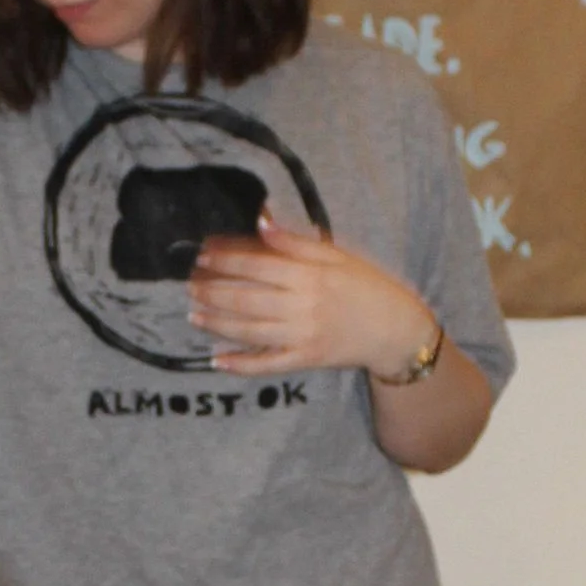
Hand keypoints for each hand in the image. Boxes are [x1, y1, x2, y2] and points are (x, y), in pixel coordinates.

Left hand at [186, 211, 438, 379]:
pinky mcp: (305, 359)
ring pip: (250, 331)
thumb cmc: (366, 286)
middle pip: (247, 298)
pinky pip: (267, 364)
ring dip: (218, 323)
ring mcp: (303, 335)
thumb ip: (296, 241)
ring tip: (193, 315)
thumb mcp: (336, 255)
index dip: (226, 259)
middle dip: (213, 291)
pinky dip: (241, 364)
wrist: (396, 328)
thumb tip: (263, 220)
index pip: (258, 264)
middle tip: (190, 285)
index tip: (203, 254)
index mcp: (310, 275)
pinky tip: (217, 360)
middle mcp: (303, 306)